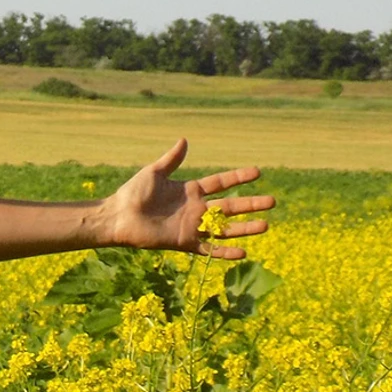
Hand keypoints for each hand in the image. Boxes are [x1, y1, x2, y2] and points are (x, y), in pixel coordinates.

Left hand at [99, 139, 274, 259]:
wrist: (118, 217)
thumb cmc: (132, 193)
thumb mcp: (154, 173)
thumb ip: (171, 159)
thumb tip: (184, 140)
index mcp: (191, 190)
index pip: (221, 183)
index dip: (238, 177)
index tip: (258, 172)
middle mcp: (196, 209)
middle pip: (230, 206)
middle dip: (250, 204)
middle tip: (273, 201)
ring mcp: (192, 227)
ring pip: (224, 228)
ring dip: (245, 228)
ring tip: (266, 225)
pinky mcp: (184, 243)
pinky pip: (209, 248)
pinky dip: (225, 252)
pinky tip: (243, 252)